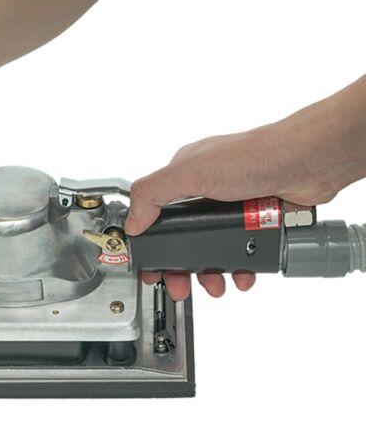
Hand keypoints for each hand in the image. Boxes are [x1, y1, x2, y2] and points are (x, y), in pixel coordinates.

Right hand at [125, 84, 364, 299]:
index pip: (155, 213)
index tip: (148, 267)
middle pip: (183, 239)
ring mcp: (232, 209)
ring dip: (210, 273)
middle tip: (179, 285)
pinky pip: (242, 253)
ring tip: (215, 285)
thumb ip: (153, 193)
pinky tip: (243, 275)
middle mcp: (207, 192)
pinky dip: (240, 269)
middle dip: (180, 267)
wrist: (309, 162)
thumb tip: (132, 222)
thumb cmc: (254, 156)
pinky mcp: (257, 222)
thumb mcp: (191, 171)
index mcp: (185, 177)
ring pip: (212, 250)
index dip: (149, 242)